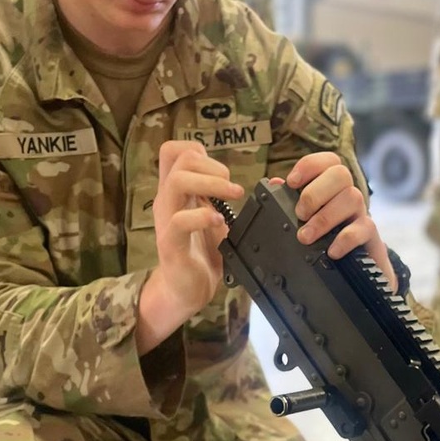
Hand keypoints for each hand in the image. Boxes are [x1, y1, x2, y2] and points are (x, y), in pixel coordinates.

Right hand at [135, 140, 243, 353]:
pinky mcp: (171, 243)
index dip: (200, 152)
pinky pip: (179, 220)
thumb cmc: (202, 252)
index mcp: (177, 191)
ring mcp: (167, 220)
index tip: (221, 174)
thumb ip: (229, 199)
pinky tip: (219, 223)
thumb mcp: (218, 217)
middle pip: (180, 158)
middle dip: (214, 167)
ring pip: (178, 181)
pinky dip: (203, 216)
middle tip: (232, 189)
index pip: (174, 150)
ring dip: (211, 185)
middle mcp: (168, 200)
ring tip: (231, 199)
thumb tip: (272, 183)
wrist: (186, 289)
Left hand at [279, 152, 397, 291]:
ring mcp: (360, 212)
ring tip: (306, 237)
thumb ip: (290, 200)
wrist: (354, 265)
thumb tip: (274, 184)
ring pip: (353, 197)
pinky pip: (365, 227)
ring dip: (325, 217)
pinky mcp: (370, 234)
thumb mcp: (307, 217)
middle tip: (299, 214)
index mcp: (331, 185)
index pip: (328, 161)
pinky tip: (331, 251)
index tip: (292, 182)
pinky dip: (345, 239)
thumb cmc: (325, 235)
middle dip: (315, 193)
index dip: (309, 166)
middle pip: (341, 174)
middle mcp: (348, 193)